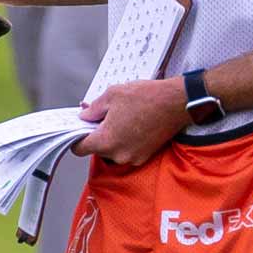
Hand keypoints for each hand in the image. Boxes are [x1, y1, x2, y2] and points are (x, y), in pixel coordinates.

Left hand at [71, 79, 187, 166]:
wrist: (176, 103)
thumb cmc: (147, 98)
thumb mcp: (112, 95)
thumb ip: (93, 109)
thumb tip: (85, 117)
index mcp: (107, 142)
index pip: (80, 149)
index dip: (76, 138)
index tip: (78, 130)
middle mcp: (119, 155)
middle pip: (97, 149)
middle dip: (97, 133)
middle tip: (102, 116)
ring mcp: (133, 157)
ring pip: (113, 149)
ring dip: (112, 136)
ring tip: (121, 117)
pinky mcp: (145, 156)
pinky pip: (127, 150)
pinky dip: (125, 139)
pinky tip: (131, 123)